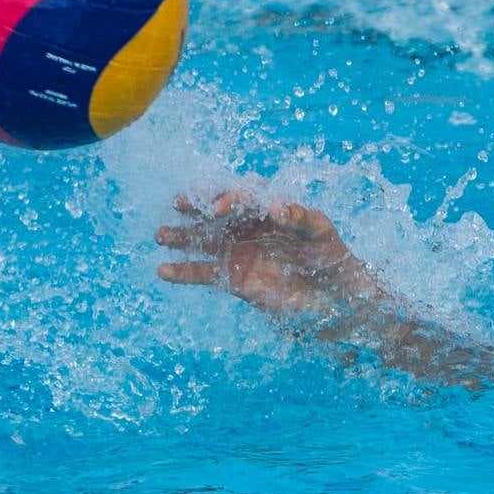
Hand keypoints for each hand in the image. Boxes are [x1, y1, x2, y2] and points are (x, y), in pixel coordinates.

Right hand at [156, 189, 372, 317]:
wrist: (332, 298)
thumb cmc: (331, 257)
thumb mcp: (322, 233)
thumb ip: (302, 217)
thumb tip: (279, 206)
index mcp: (270, 208)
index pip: (245, 195)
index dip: (232, 196)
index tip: (221, 207)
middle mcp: (250, 226)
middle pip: (218, 212)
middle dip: (198, 206)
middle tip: (178, 204)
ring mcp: (239, 250)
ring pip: (204, 240)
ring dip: (182, 236)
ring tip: (161, 235)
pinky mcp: (233, 277)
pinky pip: (204, 272)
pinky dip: (184, 272)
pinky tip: (164, 271)